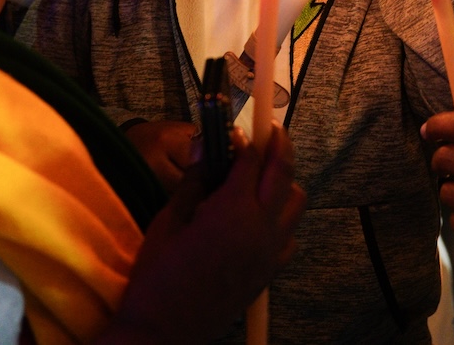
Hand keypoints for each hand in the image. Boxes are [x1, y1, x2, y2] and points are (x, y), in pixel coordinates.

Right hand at [106, 126, 305, 344]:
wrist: (163, 332)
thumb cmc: (157, 277)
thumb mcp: (169, 221)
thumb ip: (195, 180)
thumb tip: (206, 144)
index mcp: (232, 212)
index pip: (251, 159)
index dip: (244, 138)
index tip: (233, 128)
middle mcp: (260, 228)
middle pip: (283, 171)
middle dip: (278, 143)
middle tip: (267, 129)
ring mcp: (270, 251)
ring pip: (296, 201)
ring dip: (284, 180)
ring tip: (263, 174)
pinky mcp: (270, 271)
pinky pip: (290, 234)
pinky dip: (283, 217)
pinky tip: (261, 216)